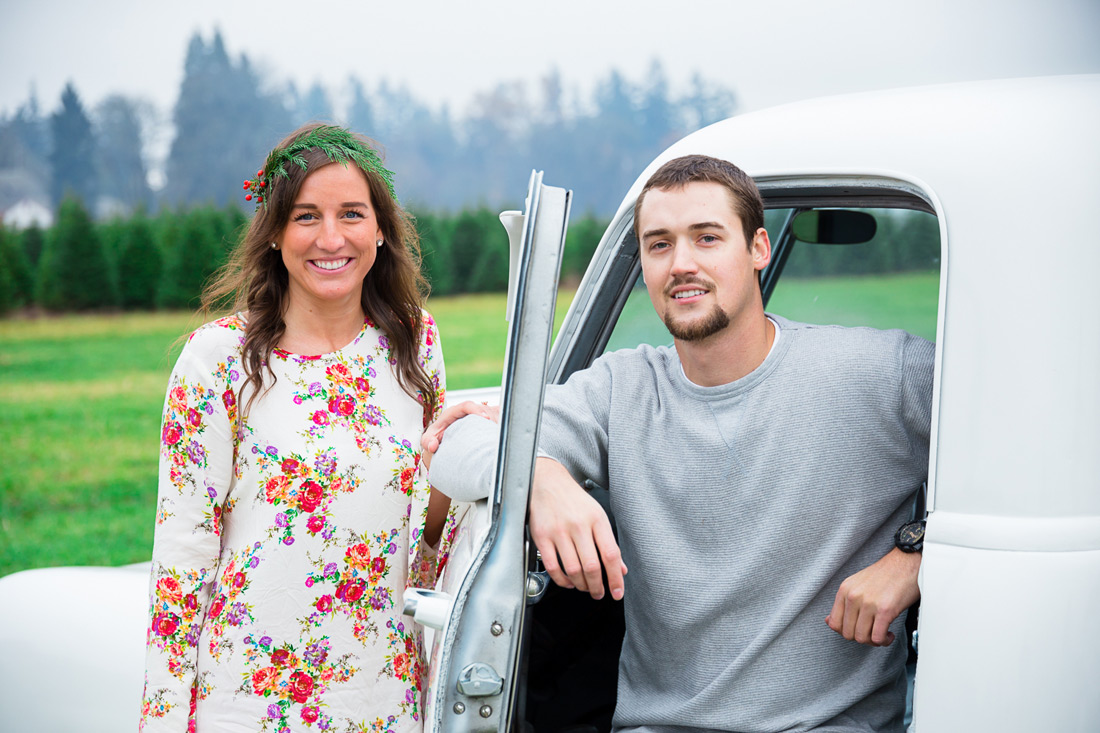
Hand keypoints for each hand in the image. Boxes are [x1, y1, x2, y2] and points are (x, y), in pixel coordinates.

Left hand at [421, 401, 499, 468]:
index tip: (486, 418)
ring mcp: (479, 414)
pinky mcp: (487, 420)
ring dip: (497, 426)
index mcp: (454, 412)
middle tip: (498, 428)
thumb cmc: (437, 436)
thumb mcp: (429, 438)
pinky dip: (501, 429)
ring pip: (492, 416)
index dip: (477, 409)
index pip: (467, 405)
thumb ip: (427, 441)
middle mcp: (468, 411)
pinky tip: (502, 438)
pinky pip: (497, 422)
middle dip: (493, 417)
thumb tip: (432, 445)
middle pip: (483, 410)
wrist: (446, 438)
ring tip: (498, 437)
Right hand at [528, 458, 626, 600]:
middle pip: (592, 566)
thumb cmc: (573, 500)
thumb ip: (608, 543)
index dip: (616, 578)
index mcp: (597, 519)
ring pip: (573, 569)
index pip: (611, 555)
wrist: (547, 482)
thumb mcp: (597, 515)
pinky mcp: (542, 537)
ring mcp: (559, 532)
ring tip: (584, 587)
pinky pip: (553, 567)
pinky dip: (562, 580)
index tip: (617, 592)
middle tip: (599, 593)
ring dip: (581, 585)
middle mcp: (579, 525)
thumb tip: (621, 568)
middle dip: (597, 586)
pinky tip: (568, 581)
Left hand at [826, 547, 920, 645]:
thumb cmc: (884, 575)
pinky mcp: (885, 610)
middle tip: (872, 633)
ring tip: (882, 634)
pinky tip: (889, 634)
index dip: (846, 632)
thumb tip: (829, 621)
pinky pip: (877, 637)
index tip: (858, 630)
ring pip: (862, 638)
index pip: (834, 623)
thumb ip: (844, 603)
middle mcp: (853, 596)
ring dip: (873, 641)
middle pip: (847, 633)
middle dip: (861, 638)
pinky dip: (884, 641)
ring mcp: (868, 603)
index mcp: (844, 590)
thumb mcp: (857, 584)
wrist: (905, 563)